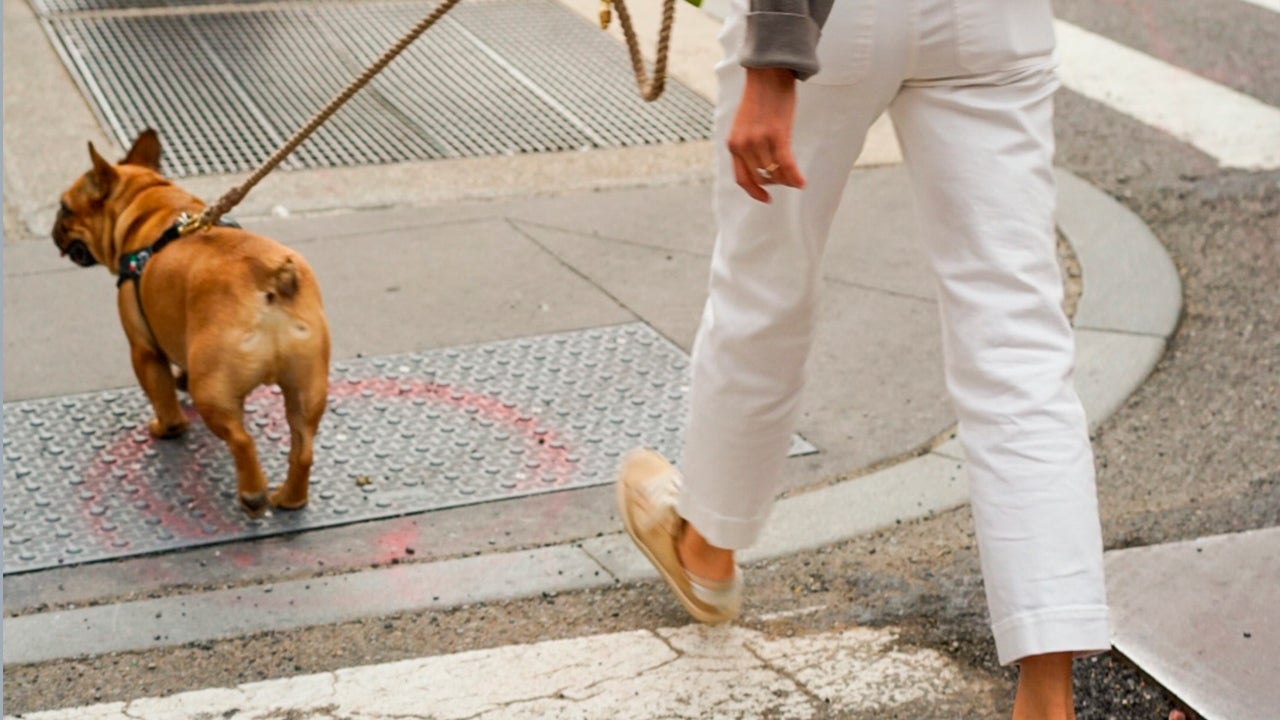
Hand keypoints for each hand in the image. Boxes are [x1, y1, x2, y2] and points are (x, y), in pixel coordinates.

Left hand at [727, 67, 804, 202]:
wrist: (768, 74)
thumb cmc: (761, 98)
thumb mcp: (746, 125)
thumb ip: (748, 144)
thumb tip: (763, 166)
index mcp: (733, 144)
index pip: (741, 178)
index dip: (754, 191)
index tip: (766, 198)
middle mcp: (743, 145)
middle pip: (762, 177)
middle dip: (776, 182)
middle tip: (787, 179)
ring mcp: (759, 141)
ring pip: (775, 173)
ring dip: (787, 179)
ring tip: (796, 178)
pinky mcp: (777, 135)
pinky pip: (786, 164)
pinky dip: (795, 176)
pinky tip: (802, 183)